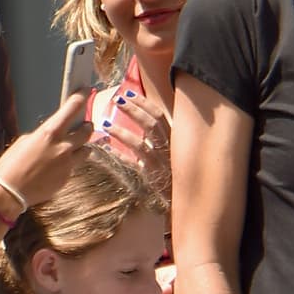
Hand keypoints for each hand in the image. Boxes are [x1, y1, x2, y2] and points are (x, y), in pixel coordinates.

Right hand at [0, 93, 88, 215]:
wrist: (10, 192)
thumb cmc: (11, 164)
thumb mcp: (25, 141)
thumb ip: (44, 136)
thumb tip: (54, 135)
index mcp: (50, 133)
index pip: (72, 109)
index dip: (82, 97)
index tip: (88, 91)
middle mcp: (63, 147)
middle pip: (87, 131)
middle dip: (87, 126)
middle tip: (84, 125)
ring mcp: (68, 164)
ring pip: (87, 150)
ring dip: (82, 146)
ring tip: (73, 147)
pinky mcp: (68, 178)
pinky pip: (75, 166)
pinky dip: (70, 163)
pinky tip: (57, 166)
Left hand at [92, 82, 171, 196]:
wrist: (188, 199)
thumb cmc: (177, 172)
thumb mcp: (173, 149)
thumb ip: (161, 134)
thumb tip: (144, 115)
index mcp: (175, 139)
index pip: (159, 115)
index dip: (144, 104)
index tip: (129, 94)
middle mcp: (169, 149)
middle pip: (150, 125)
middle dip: (133, 110)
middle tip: (116, 100)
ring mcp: (160, 164)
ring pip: (139, 145)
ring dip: (121, 132)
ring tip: (105, 124)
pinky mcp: (152, 179)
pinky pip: (133, 166)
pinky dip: (120, 156)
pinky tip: (107, 148)